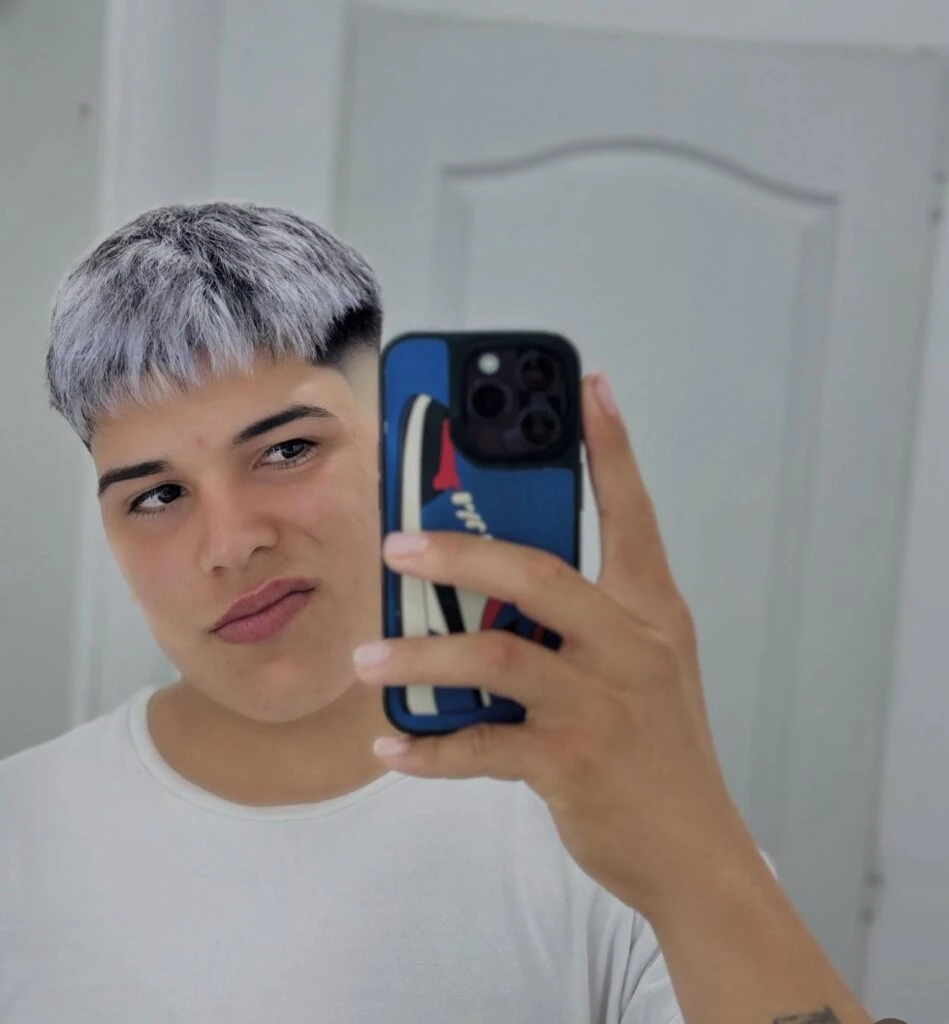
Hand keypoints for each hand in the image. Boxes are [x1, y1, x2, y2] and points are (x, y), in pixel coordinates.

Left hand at [353, 373, 759, 920]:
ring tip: (367, 660)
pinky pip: (482, 747)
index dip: (611, 448)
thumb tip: (485, 592)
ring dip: (422, 656)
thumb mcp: (639, 667)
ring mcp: (602, 705)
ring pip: (497, 658)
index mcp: (651, 611)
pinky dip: (430, 747)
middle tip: (397, 542)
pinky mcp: (572, 765)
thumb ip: (579, 622)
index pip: (633, 513)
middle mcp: (631, 645)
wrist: (695, 848)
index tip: (587, 386)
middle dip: (461, 550)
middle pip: (539, 575)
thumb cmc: (658, 745)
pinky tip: (390, 746)